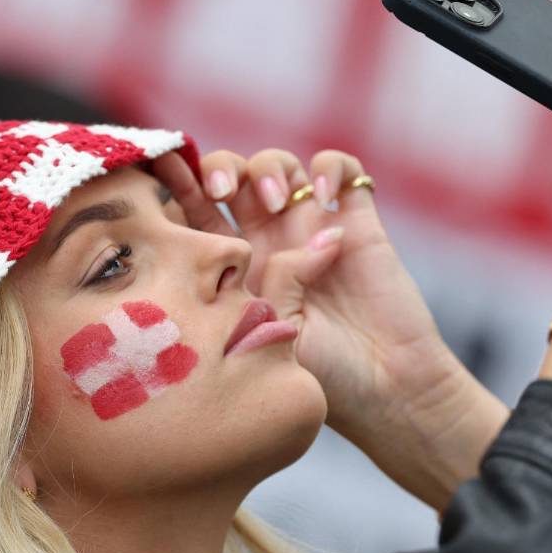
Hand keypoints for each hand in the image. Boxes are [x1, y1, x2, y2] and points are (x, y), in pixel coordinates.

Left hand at [153, 148, 507, 509]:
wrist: (390, 387)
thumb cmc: (325, 375)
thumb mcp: (276, 330)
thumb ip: (272, 279)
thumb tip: (294, 243)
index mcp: (235, 267)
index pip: (192, 212)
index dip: (174, 184)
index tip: (161, 168)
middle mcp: (268, 241)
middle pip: (230, 175)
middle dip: (219, 169)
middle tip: (223, 192)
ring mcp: (312, 227)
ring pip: (278, 164)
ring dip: (270, 168)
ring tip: (278, 202)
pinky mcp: (357, 220)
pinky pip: (342, 169)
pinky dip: (330, 169)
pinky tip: (327, 198)